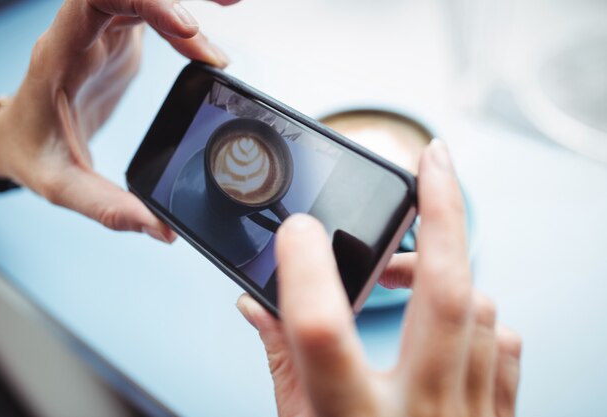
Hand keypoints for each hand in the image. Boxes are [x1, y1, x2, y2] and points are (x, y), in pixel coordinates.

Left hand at [0, 0, 237, 241]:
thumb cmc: (31, 153)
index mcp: (64, 55)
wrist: (16, 136)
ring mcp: (103, 33)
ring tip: (232, 8)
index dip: (147, 3)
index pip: (98, 1)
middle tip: (230, 6)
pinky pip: (156, 14)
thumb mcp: (61, 186)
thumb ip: (108, 208)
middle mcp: (83, 34)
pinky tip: (209, 46)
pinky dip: (187, 23)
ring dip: (189, 2)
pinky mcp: (119, 41)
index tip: (188, 30)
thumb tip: (162, 230)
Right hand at [237, 140, 521, 416]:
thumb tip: (254, 304)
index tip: (294, 229)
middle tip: (435, 162)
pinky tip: (450, 322)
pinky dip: (478, 319)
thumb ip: (280, 362)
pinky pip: (503, 346)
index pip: (322, 334)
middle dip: (443, 214)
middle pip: (444, 296)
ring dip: (446, 275)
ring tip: (411, 265)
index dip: (304, 271)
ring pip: (482, 311)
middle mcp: (420, 416)